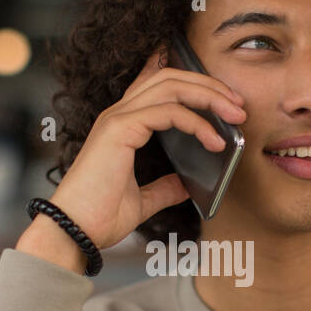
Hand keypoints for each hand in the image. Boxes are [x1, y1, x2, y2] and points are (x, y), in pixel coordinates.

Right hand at [46, 45, 247, 250]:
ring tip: (236, 116)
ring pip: (171, 86)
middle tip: (238, 106)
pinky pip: (169, 112)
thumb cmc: (97, 218)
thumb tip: (187, 185)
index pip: (153, 83)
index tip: (221, 92)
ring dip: (209, 96)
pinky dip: (197, 123)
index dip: (187, 77)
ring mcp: (117, 119)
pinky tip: (215, 142)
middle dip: (208, 85)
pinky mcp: (120, 130)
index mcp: (121, 126)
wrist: (72, 232)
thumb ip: (164, 188)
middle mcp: (117, 115)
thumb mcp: (141, 201)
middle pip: (169, 77)